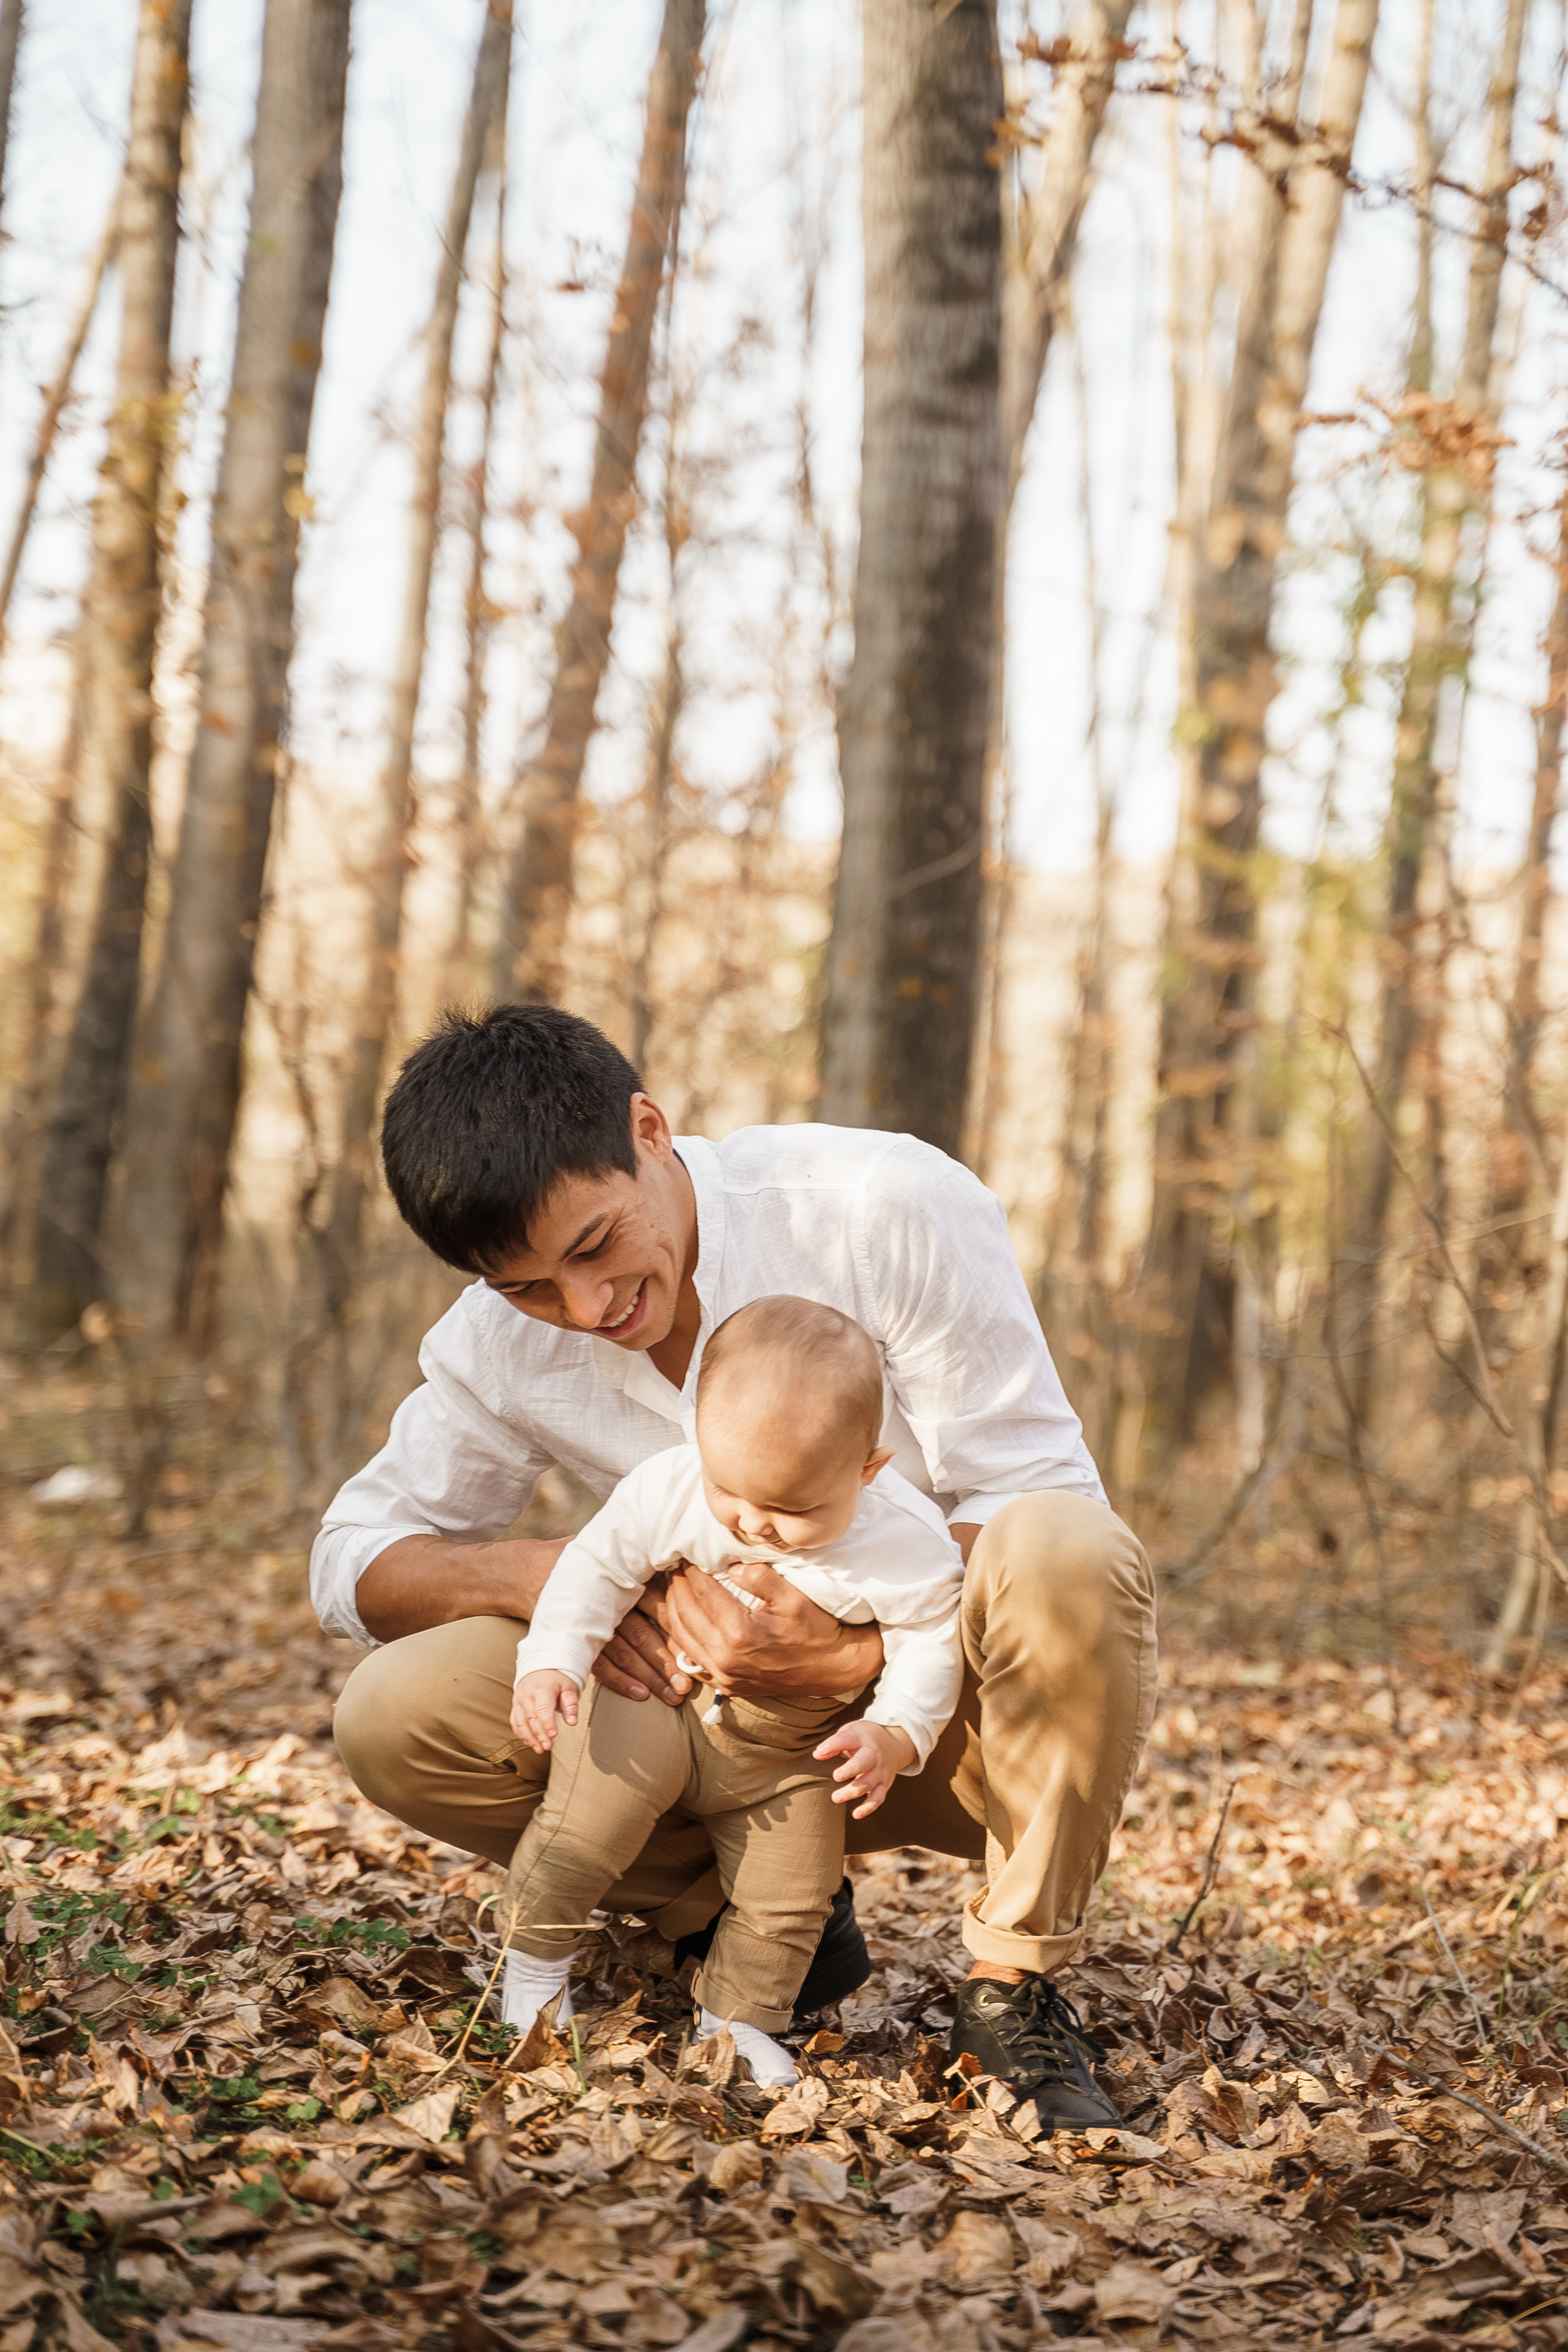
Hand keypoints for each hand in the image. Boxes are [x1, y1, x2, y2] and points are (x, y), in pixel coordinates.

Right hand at [511, 1670, 579, 1751]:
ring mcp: (519, 1700)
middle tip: (548, 1747)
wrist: (540, 1668)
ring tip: (539, 1749)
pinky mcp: (515, 1706)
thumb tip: (572, 1722)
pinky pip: (515, 1722)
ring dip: (529, 1738)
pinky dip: (521, 1733)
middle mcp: (527, 1694)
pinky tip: (529, 1742)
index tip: (553, 1736)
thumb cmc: (556, 1680)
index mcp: (542, 1688)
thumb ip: (571, 1705)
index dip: (547, 1724)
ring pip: (520, 1722)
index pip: (543, 1709)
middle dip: (539, 1735)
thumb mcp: (569, 1688)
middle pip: (532, 1718)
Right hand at [589, 1570, 692, 1707]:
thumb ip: (672, 1599)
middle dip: (666, 1665)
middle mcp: (615, 1607)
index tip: (696, 1661)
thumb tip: (703, 1620)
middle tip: (685, 1687)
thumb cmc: (626, 1591)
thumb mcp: (648, 1585)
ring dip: (650, 1678)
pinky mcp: (584, 1644)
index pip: (660, 1614)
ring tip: (672, 1697)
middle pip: (644, 1638)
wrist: (579, 1585)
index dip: (677, 1639)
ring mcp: (598, 1627)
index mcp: (635, 1589)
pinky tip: (641, 1695)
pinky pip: (602, 1667)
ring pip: (626, 1655)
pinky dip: (621, 1682)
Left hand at [663, 1558, 884, 1702]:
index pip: (702, 1593)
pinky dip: (681, 1638)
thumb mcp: (793, 1597)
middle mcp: (725, 1658)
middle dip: (675, 1587)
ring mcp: (724, 1676)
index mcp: (740, 1633)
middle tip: (674, 1567)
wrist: (833, 1669)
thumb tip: (731, 1565)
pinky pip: (691, 1661)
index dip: (691, 1571)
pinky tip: (681, 1622)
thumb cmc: (817, 1630)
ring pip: (681, 1638)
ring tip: (674, 1588)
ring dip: (672, 1611)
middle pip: (684, 1615)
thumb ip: (760, 1577)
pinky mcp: (726, 1686)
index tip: (686, 1553)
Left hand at [813, 1719, 915, 1818]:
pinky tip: (856, 1814)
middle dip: (851, 1769)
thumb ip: (833, 1744)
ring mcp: (880, 1771)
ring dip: (853, 1791)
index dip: (833, 1745)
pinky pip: (878, 1797)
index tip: (819, 1751)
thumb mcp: (849, 1733)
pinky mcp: (884, 1784)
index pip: (847, 1739)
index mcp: (861, 1739)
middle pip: (864, 1762)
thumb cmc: (862, 1739)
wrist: (893, 1744)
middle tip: (836, 1776)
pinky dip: (868, 1807)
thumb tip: (817, 1754)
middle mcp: (873, 1754)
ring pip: (868, 1783)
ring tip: (835, 1798)